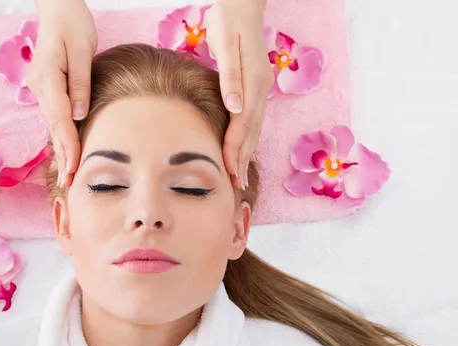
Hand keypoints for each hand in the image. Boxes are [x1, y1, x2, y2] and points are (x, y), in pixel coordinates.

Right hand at [28, 0, 97, 187]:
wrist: (58, 9)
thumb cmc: (73, 24)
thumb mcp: (82, 49)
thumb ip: (81, 83)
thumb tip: (81, 115)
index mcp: (48, 77)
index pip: (60, 118)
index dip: (68, 144)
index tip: (74, 166)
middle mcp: (40, 87)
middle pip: (53, 127)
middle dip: (62, 156)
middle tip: (69, 183)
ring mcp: (40, 89)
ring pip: (52, 125)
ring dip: (60, 150)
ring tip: (68, 175)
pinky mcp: (46, 89)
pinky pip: (54, 117)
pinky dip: (60, 136)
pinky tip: (64, 152)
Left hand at [204, 0, 272, 188]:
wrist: (243, 2)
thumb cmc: (229, 20)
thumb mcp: (227, 44)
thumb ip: (231, 76)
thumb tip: (234, 107)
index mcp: (253, 81)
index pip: (243, 124)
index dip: (235, 149)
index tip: (228, 171)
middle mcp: (261, 88)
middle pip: (252, 130)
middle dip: (243, 158)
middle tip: (236, 184)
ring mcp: (261, 87)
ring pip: (255, 126)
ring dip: (248, 151)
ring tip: (240, 174)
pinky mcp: (257, 85)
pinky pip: (254, 118)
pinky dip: (249, 136)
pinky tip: (244, 147)